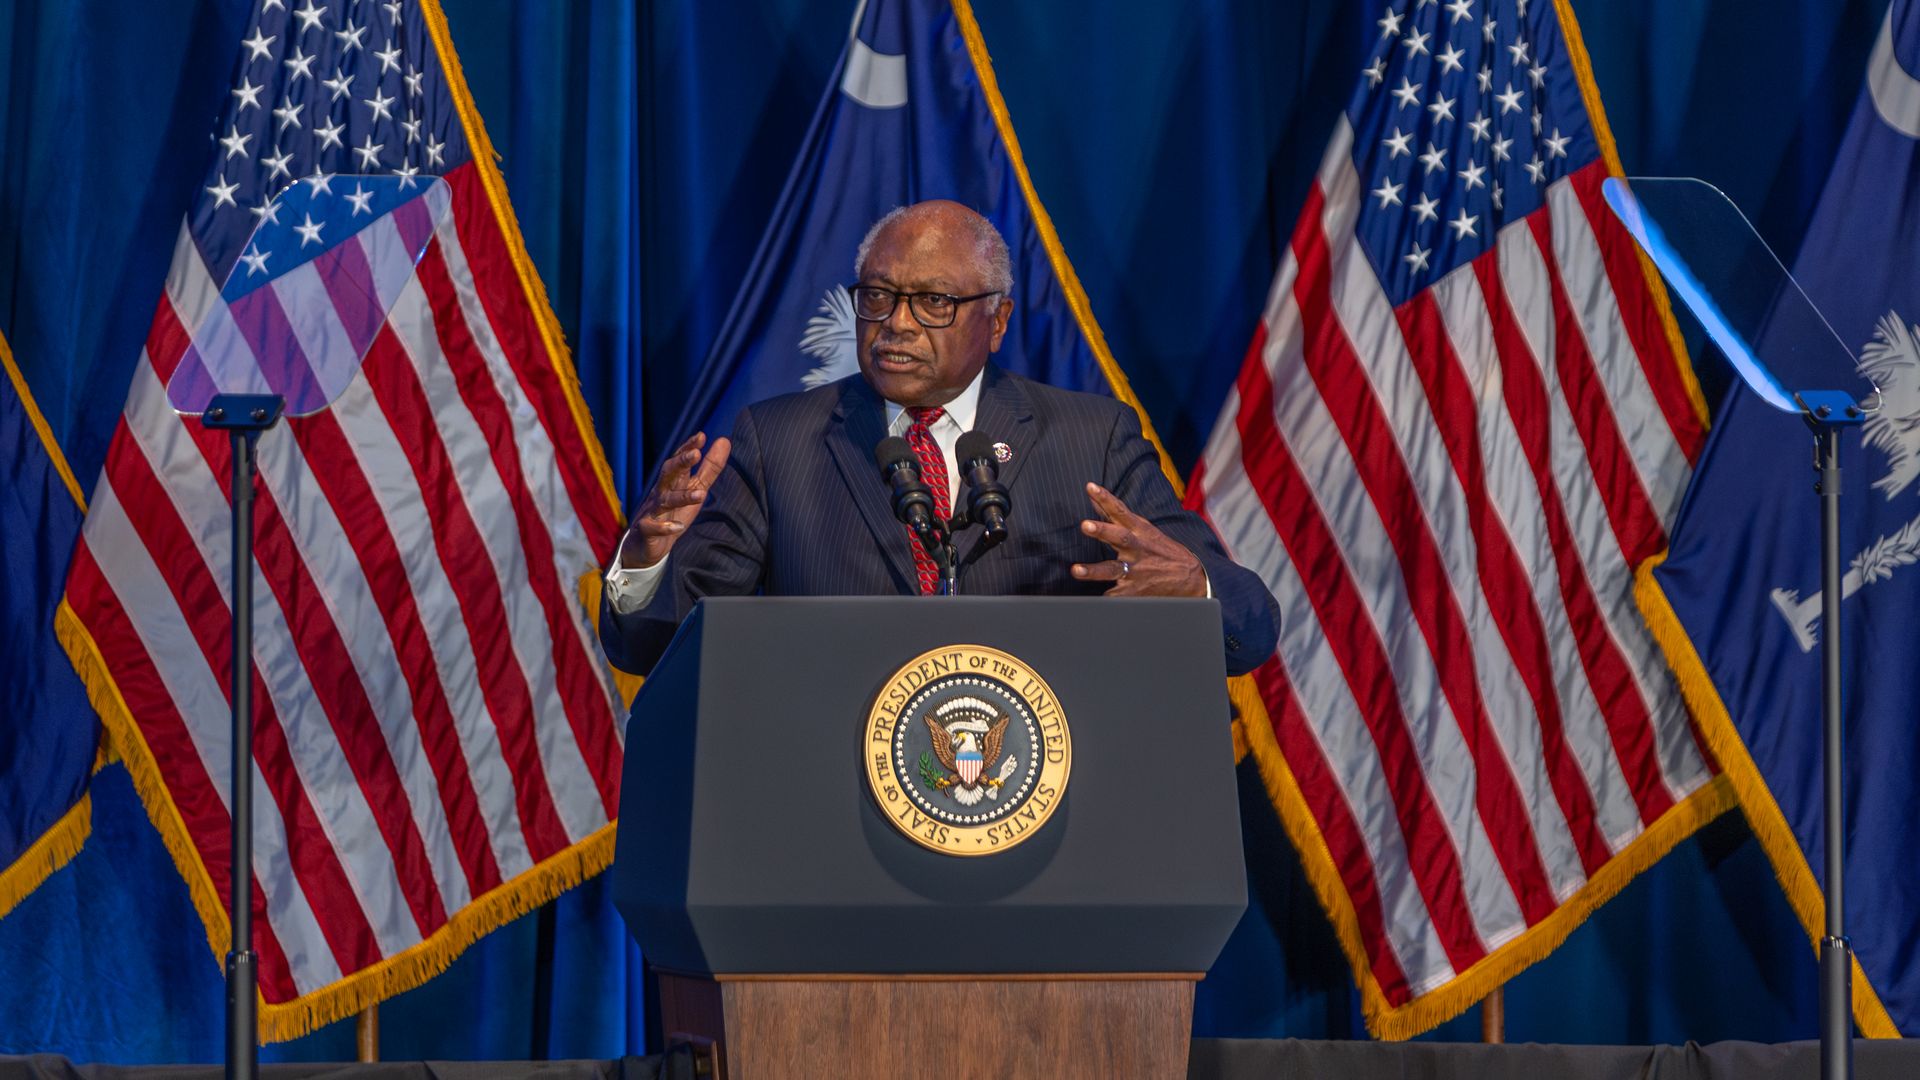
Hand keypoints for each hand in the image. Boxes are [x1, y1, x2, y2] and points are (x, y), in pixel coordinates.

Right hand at [617, 433, 731, 569]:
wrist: (646, 544)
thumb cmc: (673, 512)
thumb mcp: (695, 488)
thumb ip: (710, 468)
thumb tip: (725, 440)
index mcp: (673, 481)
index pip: (679, 460)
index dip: (688, 448)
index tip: (701, 436)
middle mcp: (661, 492)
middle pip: (668, 473)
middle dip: (680, 463)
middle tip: (696, 454)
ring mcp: (652, 511)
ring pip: (664, 501)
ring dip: (681, 497)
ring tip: (701, 494)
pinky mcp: (646, 530)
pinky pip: (653, 528)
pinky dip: (664, 527)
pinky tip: (677, 527)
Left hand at [1070, 482, 1206, 596]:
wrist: (1190, 577)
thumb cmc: (1160, 549)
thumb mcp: (1143, 529)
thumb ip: (1114, 515)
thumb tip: (1092, 496)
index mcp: (1139, 531)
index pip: (1120, 510)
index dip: (1105, 498)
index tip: (1090, 487)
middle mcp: (1137, 549)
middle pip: (1119, 537)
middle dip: (1102, 531)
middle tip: (1085, 525)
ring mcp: (1136, 570)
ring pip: (1113, 569)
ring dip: (1094, 570)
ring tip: (1076, 570)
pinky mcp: (1134, 591)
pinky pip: (1115, 594)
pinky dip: (1106, 595)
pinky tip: (1095, 597)